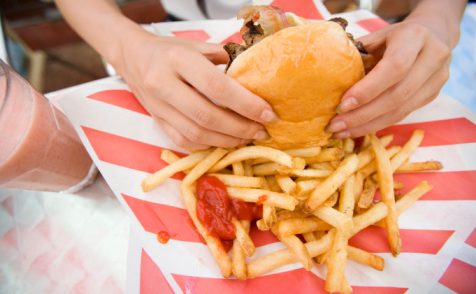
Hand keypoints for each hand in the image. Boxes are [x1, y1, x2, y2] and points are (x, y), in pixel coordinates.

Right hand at [114, 31, 275, 149]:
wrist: (132, 57)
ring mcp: (158, 107)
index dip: (246, 104)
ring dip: (227, 141)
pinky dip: (209, 144)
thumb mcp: (196, 46)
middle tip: (262, 131)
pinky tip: (225, 141)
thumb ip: (223, 60)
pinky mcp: (156, 122)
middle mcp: (164, 85)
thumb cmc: (170, 51)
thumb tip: (252, 81)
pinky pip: (184, 141)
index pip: (217, 87)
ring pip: (196, 134)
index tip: (268, 113)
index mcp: (178, 60)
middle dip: (241, 128)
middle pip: (207, 116)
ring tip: (248, 138)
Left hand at [327, 20, 450, 137]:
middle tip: (335, 125)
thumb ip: (359, 55)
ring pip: (400, 110)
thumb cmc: (393, 37)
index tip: (342, 105)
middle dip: (363, 114)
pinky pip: (402, 115)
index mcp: (415, 36)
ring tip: (341, 131)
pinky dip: (376, 124)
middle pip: (397, 95)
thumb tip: (330, 82)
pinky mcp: (432, 96)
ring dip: (367, 125)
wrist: (432, 34)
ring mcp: (437, 79)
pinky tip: (356, 129)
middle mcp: (433, 57)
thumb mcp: (376, 37)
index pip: (394, 67)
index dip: (368, 89)